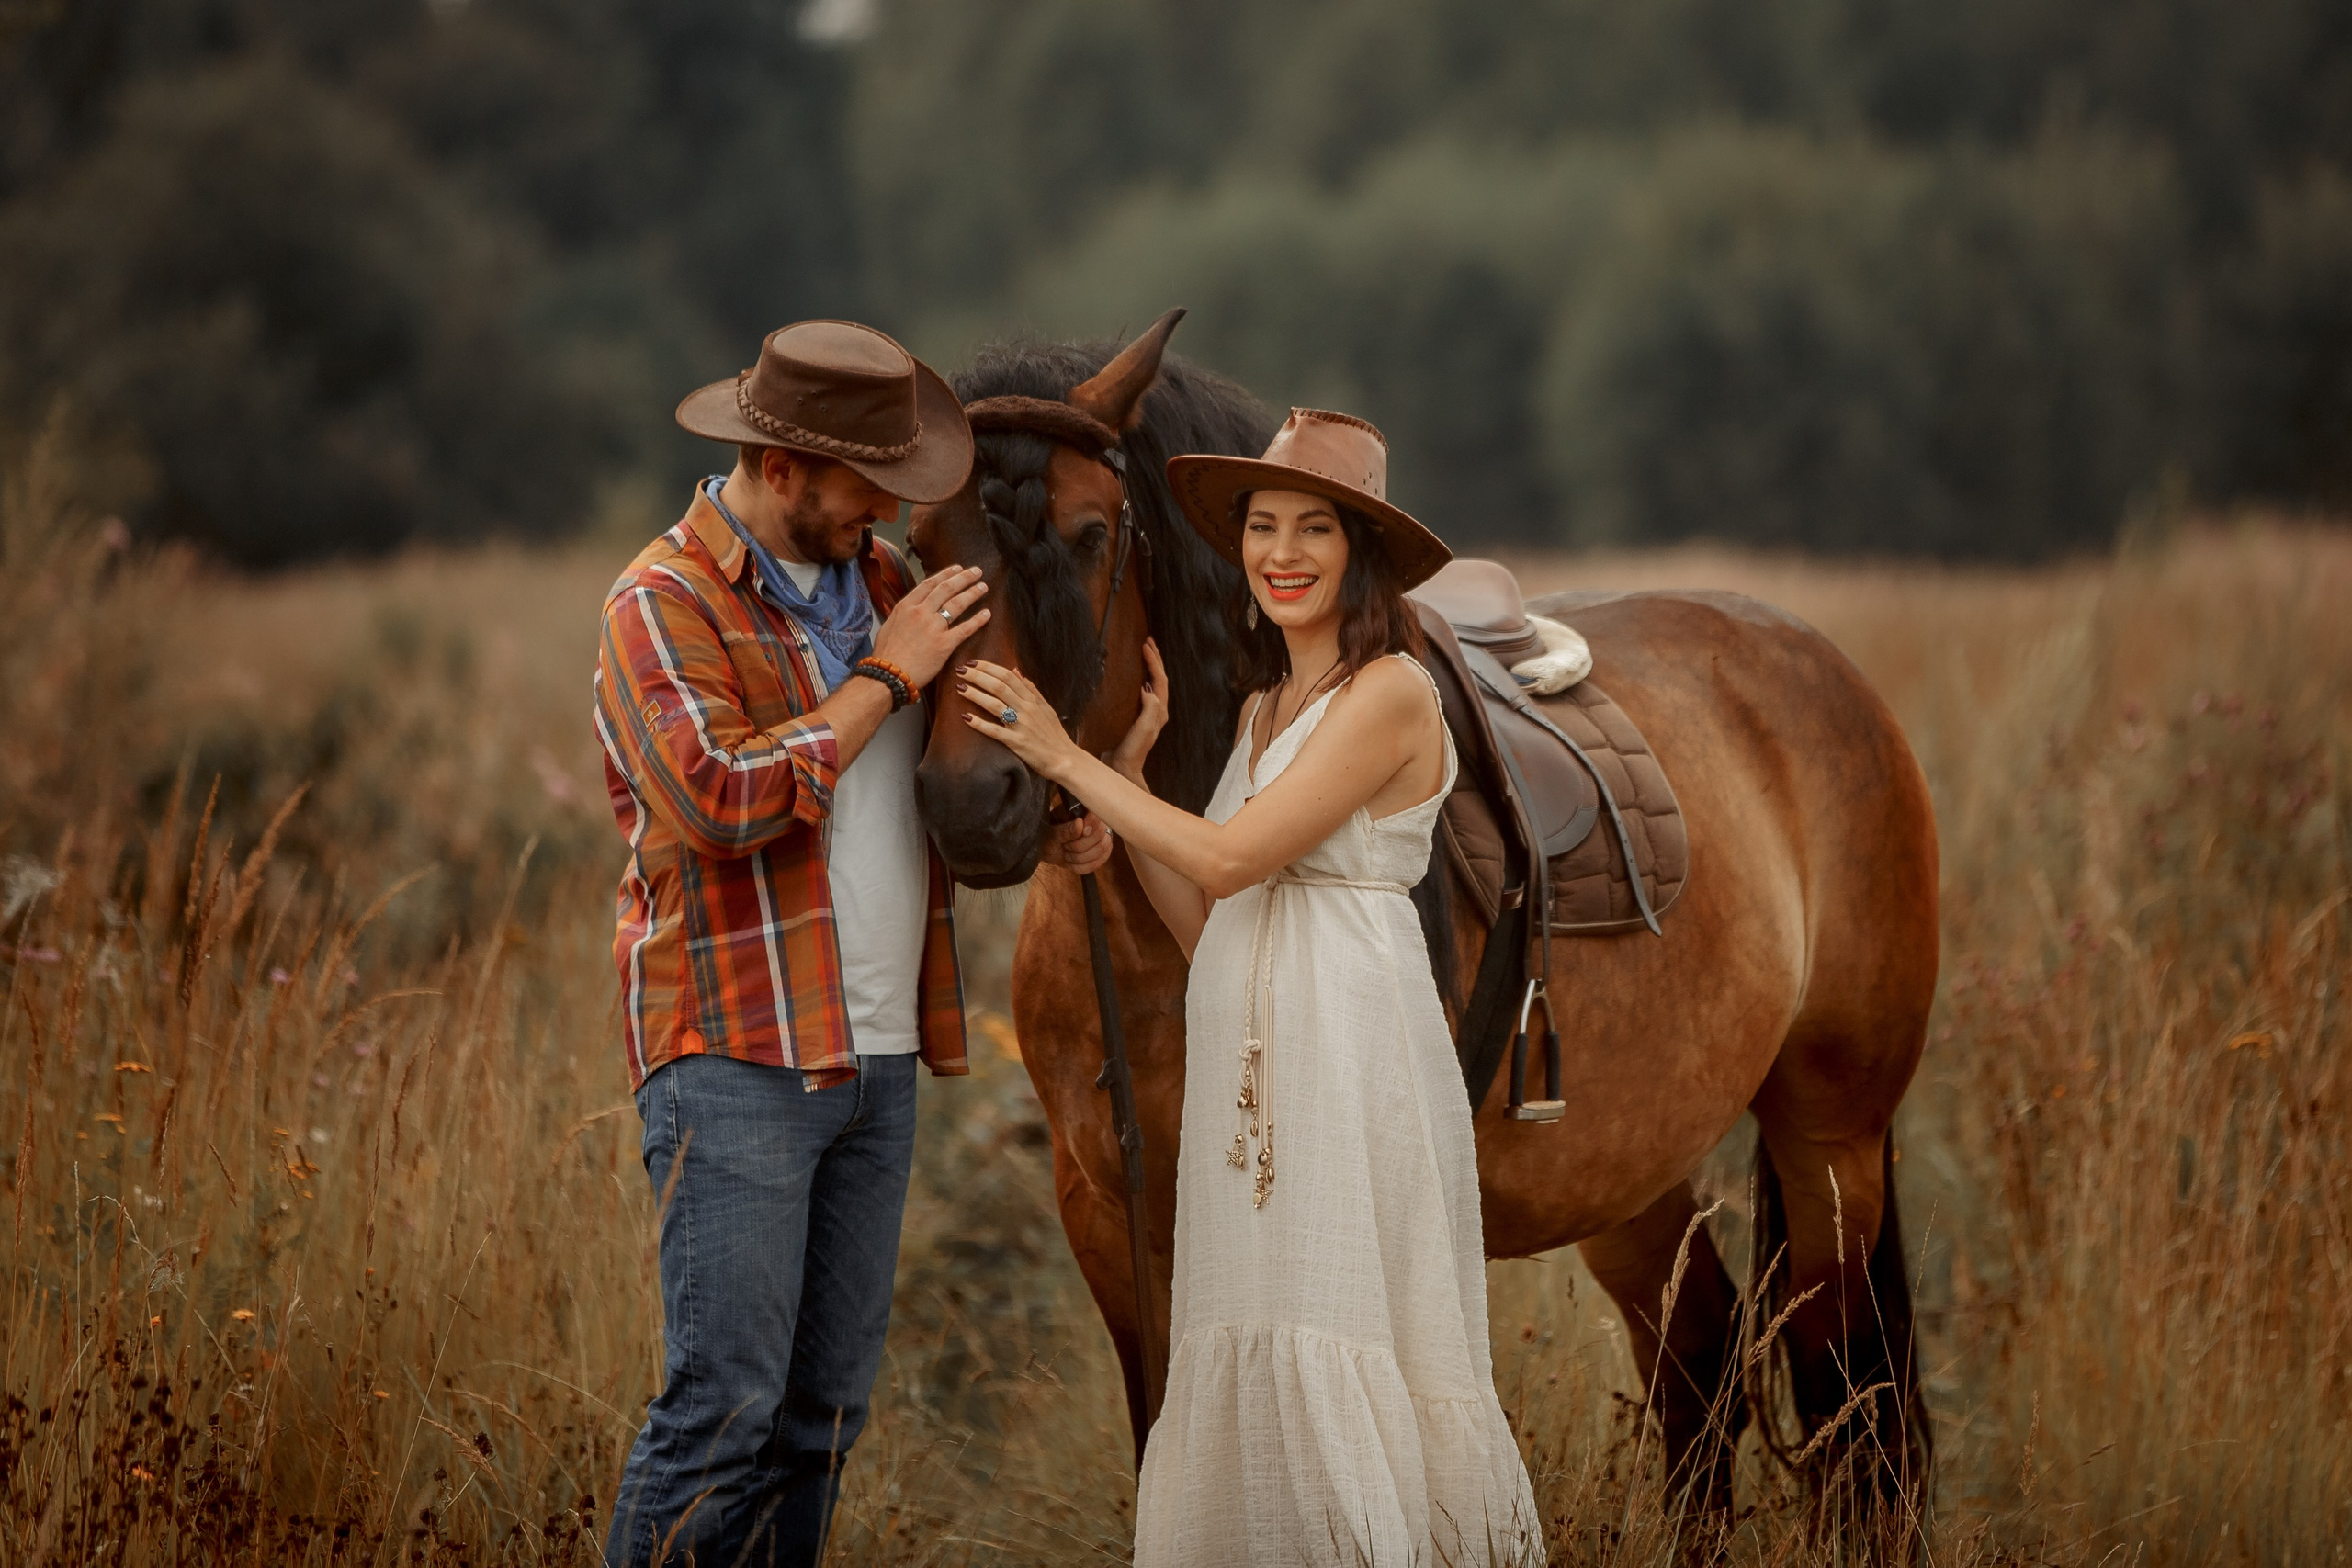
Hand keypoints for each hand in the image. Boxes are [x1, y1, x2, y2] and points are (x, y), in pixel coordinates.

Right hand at [872, 565, 988, 686]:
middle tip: (976, 572)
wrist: (887, 675)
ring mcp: (933, 627)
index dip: (945, 574)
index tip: (957, 569)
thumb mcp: (889, 627)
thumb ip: (903, 616)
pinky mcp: (944, 644)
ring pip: (957, 604)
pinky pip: (965, 628)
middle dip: (964, 578)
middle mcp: (920, 613)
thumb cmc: (886, 655)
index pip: (929, 584)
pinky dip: (978, 620)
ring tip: (983, 587)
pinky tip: (987, 614)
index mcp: (905, 607)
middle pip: (946, 589)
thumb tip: (910, 611)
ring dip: (972, 593)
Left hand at [958, 661, 1079, 778]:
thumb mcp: (1046, 707)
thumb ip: (1031, 689)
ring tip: (960, 687)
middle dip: (977, 676)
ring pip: (995, 705)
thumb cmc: (1054, 734)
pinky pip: (995, 731)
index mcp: (1032, 700)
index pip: (1008, 676)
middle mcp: (1027, 709)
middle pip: (999, 686)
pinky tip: (965, 717)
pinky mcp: (1017, 742)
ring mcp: (1022, 725)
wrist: (1065, 759)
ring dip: (975, 694)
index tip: (973, 663)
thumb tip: (1015, 670)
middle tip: (960, 670)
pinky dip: (980, 724)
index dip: (989, 667)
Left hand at [1039, 812, 1113, 874]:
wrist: (1047, 848)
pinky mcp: (1101, 855)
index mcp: (1086, 812)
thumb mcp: (1052, 833)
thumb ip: (1066, 830)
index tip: (1082, 831)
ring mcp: (1102, 840)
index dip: (1092, 825)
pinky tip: (1072, 861)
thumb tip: (1079, 823)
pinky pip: (1096, 864)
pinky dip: (1081, 866)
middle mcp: (1098, 824)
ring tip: (1067, 853)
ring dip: (1080, 857)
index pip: (1099, 816)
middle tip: (1065, 845)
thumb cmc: (1049, 836)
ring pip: (1101, 851)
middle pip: (1101, 836)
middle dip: (1080, 845)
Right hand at [1107, 637, 1168, 782]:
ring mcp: (1148, 713)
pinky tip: (1135, 675)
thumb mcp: (1143, 729)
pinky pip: (1144, 690)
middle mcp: (1157, 711)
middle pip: (1160, 679)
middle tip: (1148, 641)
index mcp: (1160, 711)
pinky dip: (1142, 677)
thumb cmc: (1133, 750)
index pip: (1160, 680)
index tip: (1144, 646)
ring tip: (1145, 652)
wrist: (1123, 768)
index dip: (1153, 661)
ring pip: (1154, 683)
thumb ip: (1150, 709)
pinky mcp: (1138, 716)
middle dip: (1156, 658)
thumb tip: (1149, 688)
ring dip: (1151, 666)